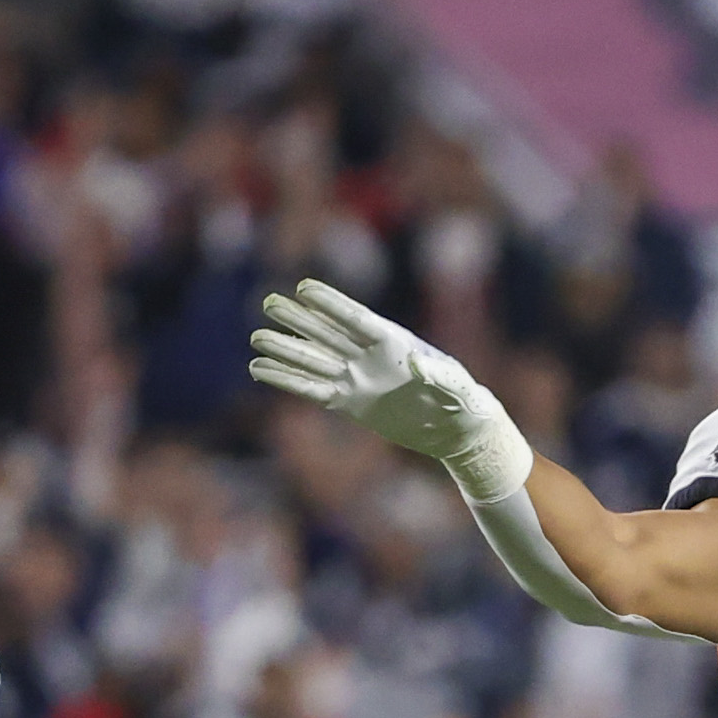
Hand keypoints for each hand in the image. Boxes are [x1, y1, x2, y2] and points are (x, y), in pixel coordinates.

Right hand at [248, 280, 532, 501]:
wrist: (456, 429)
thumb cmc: (462, 401)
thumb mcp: (456, 387)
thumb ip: (438, 374)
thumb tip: (418, 364)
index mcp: (393, 342)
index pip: (356, 319)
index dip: (331, 305)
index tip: (304, 288)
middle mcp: (369, 356)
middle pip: (328, 334)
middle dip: (299, 320)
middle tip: (268, 303)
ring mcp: (357, 378)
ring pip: (315, 361)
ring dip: (286, 350)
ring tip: (256, 338)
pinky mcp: (350, 403)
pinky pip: (314, 390)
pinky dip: (289, 381)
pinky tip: (264, 371)